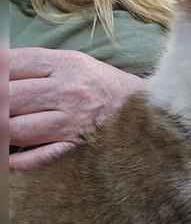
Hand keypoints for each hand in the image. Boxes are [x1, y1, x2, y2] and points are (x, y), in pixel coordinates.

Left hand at [9, 48, 145, 169]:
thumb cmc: (104, 85)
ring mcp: (73, 122)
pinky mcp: (77, 147)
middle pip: (10, 97)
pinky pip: (37, 158)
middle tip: (1, 106)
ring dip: (2, 130)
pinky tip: (8, 156)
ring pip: (16, 129)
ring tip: (5, 127)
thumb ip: (40, 65)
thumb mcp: (76, 62)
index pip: (13, 65)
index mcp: (68, 66)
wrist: (143, 109)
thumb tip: (1, 70)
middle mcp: (70, 92)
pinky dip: (16, 160)